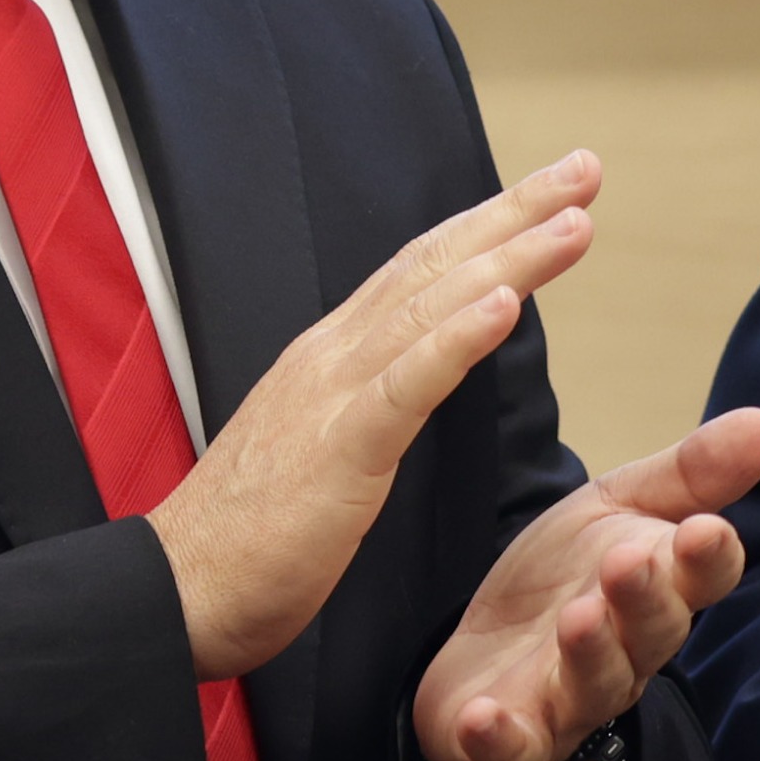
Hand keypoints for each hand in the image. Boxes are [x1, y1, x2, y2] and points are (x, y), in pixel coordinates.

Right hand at [150, 154, 602, 679]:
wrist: (175, 593)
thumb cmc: (252, 537)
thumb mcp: (325, 448)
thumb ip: (369, 401)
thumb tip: (417, 376)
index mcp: (333, 357)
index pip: (422, 272)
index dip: (489, 226)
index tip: (557, 195)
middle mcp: (332, 356)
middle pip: (435, 265)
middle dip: (515, 213)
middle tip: (584, 167)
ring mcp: (330, 396)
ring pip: (431, 307)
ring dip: (508, 259)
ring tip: (573, 221)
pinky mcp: (336, 449)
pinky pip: (405, 384)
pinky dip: (456, 339)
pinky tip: (506, 304)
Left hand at [415, 406, 759, 760]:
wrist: (480, 656)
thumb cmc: (561, 580)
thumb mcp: (615, 510)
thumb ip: (688, 474)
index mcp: (660, 588)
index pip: (703, 577)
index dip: (707, 560)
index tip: (705, 529)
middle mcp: (629, 651)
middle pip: (654, 632)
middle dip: (646, 598)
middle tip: (631, 561)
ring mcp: (572, 699)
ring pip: (597, 685)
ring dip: (591, 655)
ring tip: (579, 619)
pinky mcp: (515, 739)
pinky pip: (514, 746)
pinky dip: (499, 736)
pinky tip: (482, 717)